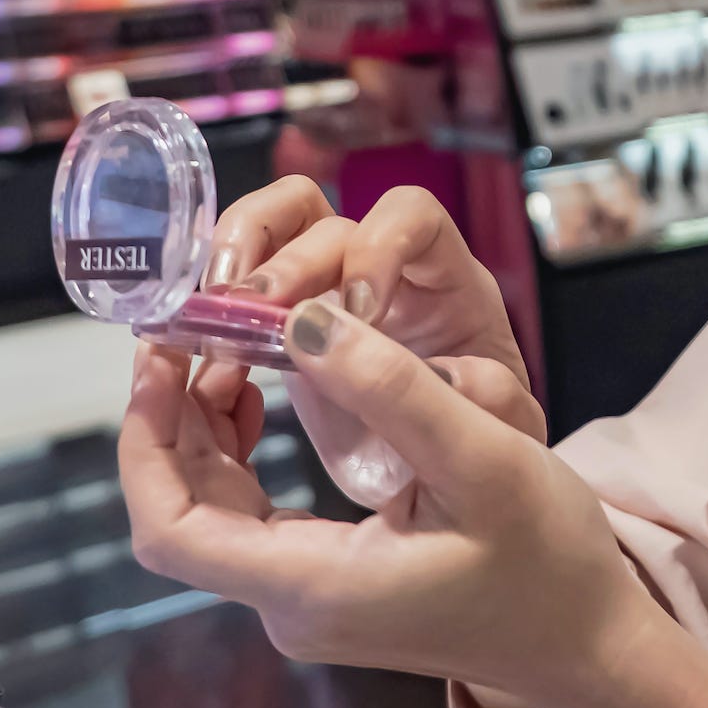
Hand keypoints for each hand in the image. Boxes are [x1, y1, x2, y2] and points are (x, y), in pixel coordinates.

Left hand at [120, 298, 654, 707]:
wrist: (586, 640)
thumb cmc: (547, 560)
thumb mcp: (483, 460)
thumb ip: (393, 389)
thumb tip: (304, 321)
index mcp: (312, 584)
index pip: (170, 526)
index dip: (145, 440)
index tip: (158, 357)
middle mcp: (293, 604)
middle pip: (181, 510)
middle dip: (172, 417)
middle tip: (192, 326)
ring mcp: (309, 599)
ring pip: (212, 509)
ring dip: (203, 429)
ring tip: (225, 345)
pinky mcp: (331, 583)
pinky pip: (252, 514)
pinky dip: (242, 452)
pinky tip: (262, 396)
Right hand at [198, 181, 545, 487]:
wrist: (465, 491)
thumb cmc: (496, 453)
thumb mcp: (505, 433)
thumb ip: (482, 395)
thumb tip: (433, 371)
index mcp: (451, 285)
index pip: (413, 215)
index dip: (378, 249)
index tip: (360, 314)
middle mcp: (387, 275)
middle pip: (324, 218)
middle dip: (284, 259)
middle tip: (253, 312)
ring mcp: (332, 296)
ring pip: (273, 227)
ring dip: (235, 254)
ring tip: (211, 311)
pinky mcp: (291, 334)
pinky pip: (242, 292)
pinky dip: (213, 310)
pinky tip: (201, 359)